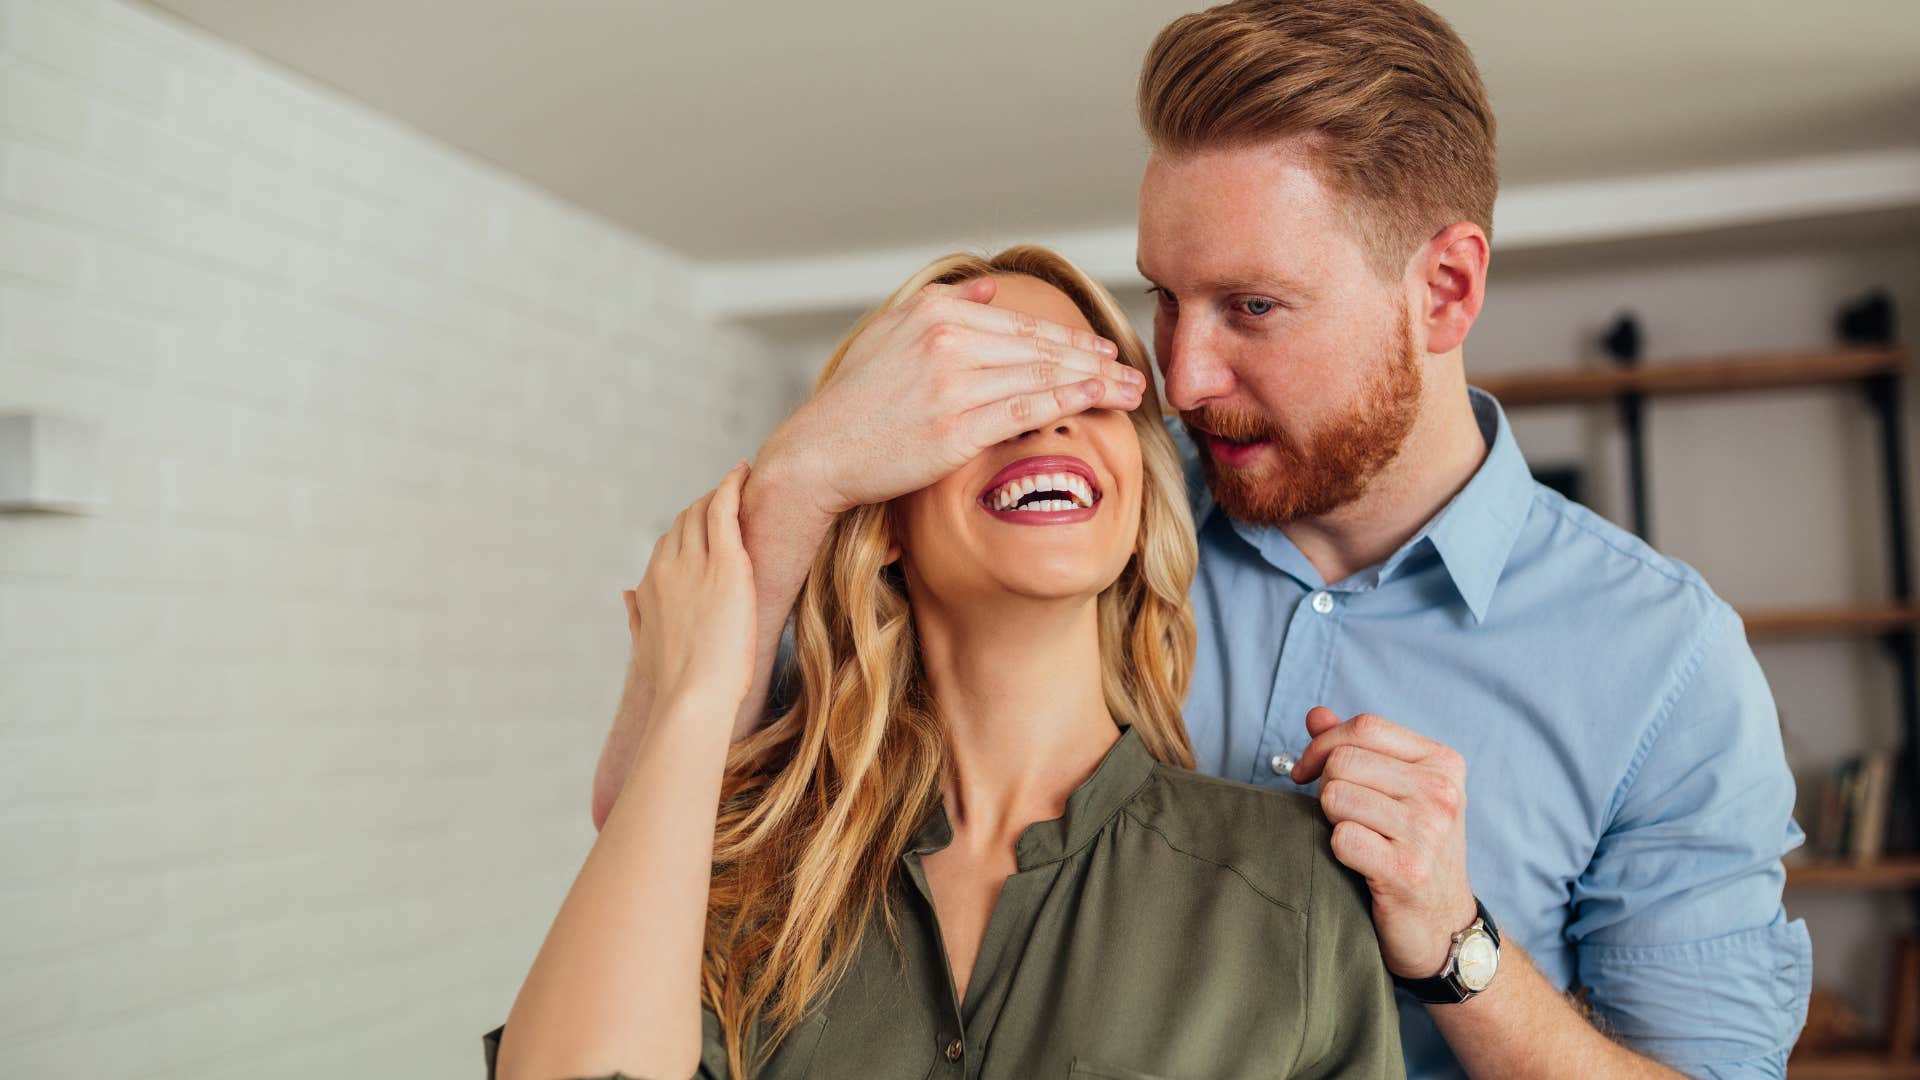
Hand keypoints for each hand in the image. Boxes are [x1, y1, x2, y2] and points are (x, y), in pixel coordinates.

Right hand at [625, 462, 756, 715]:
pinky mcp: (724, 562)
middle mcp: (666, 567)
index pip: (668, 544)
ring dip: (719, 493)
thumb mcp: (646, 648)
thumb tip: (627, 594)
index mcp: (649, 587)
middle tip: (727, 497)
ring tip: (740, 482)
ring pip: (703, 510)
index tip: (705, 523)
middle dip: (704, 507)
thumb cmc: (677, 685)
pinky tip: (743, 471)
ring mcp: (693, 562)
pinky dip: (732, 485)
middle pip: (684, 521)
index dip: (687, 531)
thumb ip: (637, 617)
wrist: (693, 698)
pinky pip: (725, 509)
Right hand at [758, 276, 1146, 516]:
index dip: (1069, 337)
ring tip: (1131, 391)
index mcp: (934, 314)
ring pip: (1041, 375)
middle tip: (1133, 371)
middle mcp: (945, 341)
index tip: (1103, 350)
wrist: (819, 452)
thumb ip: (944, 306)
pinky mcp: (955, 427)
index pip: (1019, 324)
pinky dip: (1070, 399)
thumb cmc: (855, 401)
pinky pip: (1026, 408)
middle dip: (1095, 359)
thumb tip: (989, 288)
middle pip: (1039, 347)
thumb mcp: (892, 335)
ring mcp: (951, 384)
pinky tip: (1099, 398)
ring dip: (1096, 380)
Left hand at [1291, 706, 1476, 980]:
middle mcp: (1441, 792)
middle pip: (1344, 760)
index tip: (1306, 772)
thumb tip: (1315, 715)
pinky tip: (1360, 864)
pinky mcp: (1407, 871)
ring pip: (1336, 796)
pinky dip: (1337, 851)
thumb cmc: (1412, 851)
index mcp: (1442, 763)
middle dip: (1325, 786)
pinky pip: (1341, 838)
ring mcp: (1427, 832)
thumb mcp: (1397, 793)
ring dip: (1332, 820)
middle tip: (1340, 816)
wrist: (1442, 926)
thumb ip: (1357, 750)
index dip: (1323, 744)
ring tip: (1357, 839)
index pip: (1365, 727)